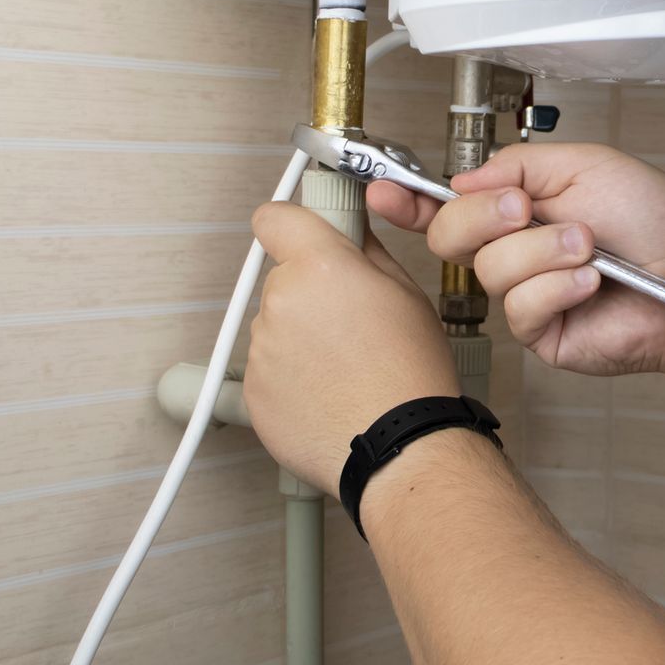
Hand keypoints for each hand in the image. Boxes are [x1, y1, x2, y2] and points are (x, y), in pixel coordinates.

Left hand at [243, 203, 460, 496]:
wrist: (398, 445)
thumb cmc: (411, 372)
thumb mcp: (406, 292)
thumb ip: (366, 251)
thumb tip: (349, 230)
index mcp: (320, 267)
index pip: (275, 218)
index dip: (289, 226)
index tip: (300, 236)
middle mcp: (281, 301)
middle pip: (283, 280)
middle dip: (310, 293)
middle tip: (350, 323)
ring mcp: (261, 348)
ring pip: (276, 326)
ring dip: (300, 338)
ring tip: (343, 367)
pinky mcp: (253, 390)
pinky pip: (268, 368)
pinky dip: (291, 377)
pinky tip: (328, 392)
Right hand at [366, 142, 664, 378]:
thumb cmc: (654, 220)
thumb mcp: (586, 165)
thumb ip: (521, 165)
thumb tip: (467, 177)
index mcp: (517, 207)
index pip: (447, 205)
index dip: (409, 200)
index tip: (383, 190)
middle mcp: (514, 251)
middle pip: (450, 236)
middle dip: (485, 216)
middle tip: (527, 210)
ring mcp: (524, 294)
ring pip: (490, 270)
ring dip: (544, 251)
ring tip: (588, 248)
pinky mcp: (541, 333)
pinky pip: (520, 308)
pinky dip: (558, 286)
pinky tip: (589, 283)